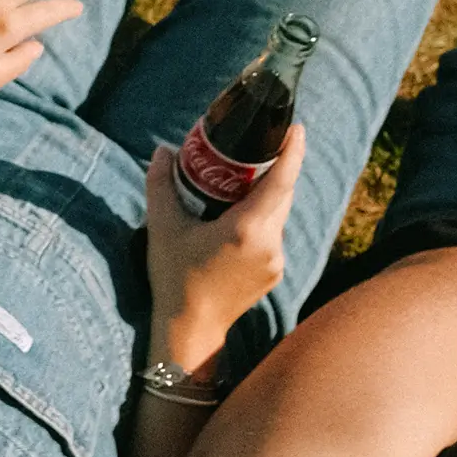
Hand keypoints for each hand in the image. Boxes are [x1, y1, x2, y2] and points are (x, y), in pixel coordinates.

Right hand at [145, 125, 305, 375]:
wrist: (190, 328)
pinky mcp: (275, 272)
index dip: (292, 150)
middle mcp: (269, 242)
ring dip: (267, 196)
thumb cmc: (174, 277)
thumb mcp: (163, 228)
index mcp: (246, 227)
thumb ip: (162, 185)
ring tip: (244, 183)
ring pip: (278, 215)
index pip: (281, 179)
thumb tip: (163, 151)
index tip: (295, 128)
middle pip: (283, 194)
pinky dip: (261, 221)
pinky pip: (273, 235)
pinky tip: (237, 221)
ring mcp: (276, 259)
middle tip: (259, 149)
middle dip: (276, 169)